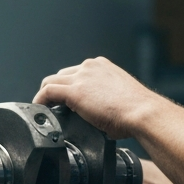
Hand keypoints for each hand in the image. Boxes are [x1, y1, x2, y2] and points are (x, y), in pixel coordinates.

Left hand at [34, 56, 149, 138]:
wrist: (143, 113)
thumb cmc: (138, 111)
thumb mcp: (120, 96)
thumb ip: (105, 98)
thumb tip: (99, 116)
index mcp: (101, 66)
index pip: (76, 73)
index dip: (68, 87)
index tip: (65, 100)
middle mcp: (90, 67)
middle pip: (61, 75)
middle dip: (56, 90)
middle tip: (54, 106)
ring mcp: (81, 77)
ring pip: (51, 81)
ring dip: (46, 95)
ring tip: (44, 109)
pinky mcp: (74, 91)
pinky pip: (47, 92)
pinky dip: (40, 100)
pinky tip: (39, 110)